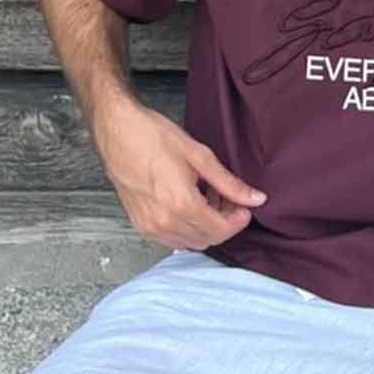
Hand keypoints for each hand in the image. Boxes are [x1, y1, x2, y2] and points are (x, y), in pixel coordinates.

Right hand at [93, 92, 264, 249]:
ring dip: (205, 226)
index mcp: (181, 205)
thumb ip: (229, 183)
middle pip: (208, 239)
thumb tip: (255, 198)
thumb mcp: (199, 156)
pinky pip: (171, 239)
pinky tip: (188, 204)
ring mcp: (149, 226)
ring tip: (206, 198)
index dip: (238, 221)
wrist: (117, 132)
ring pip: (190, 242)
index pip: (221, 230)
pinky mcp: (140, 224)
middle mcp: (164, 222)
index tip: (244, 208)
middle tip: (227, 199)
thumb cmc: (152, 137)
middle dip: (224, 222)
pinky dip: (186, 228)